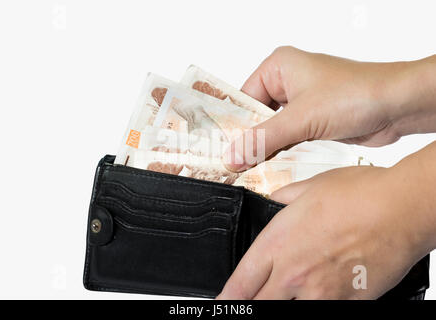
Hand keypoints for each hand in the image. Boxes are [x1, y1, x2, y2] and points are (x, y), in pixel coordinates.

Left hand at [217, 162, 432, 298]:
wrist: (402, 207)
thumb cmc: (360, 194)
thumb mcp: (309, 187)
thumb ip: (283, 199)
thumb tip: (274, 202)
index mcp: (278, 243)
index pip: (240, 282)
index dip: (227, 297)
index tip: (222, 302)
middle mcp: (295, 273)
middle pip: (258, 304)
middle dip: (250, 305)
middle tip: (247, 302)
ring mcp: (322, 292)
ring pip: (288, 312)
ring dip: (284, 304)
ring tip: (288, 294)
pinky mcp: (348, 303)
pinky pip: (324, 313)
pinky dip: (315, 305)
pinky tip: (319, 294)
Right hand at [223, 46, 435, 171]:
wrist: (397, 106)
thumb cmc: (356, 94)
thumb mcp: (301, 118)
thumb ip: (264, 139)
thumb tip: (232, 156)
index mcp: (278, 67)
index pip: (242, 99)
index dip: (232, 126)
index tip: (219, 150)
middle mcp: (287, 83)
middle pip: (255, 116)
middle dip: (248, 140)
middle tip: (232, 164)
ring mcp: (300, 104)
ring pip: (271, 130)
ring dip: (264, 149)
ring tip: (247, 169)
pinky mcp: (312, 121)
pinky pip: (287, 139)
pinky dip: (280, 153)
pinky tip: (270, 168)